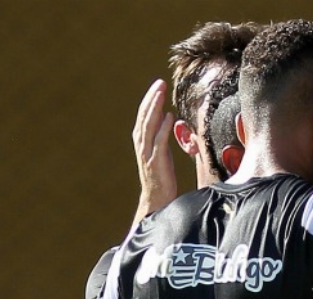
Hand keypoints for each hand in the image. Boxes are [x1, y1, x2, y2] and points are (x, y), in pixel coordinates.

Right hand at [132, 79, 176, 225]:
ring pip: (149, 126)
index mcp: (143, 143)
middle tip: (159, 83)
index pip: (144, 117)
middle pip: (144, 118)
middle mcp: (142, 147)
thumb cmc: (162, 178)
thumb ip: (162, 137)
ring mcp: (148, 155)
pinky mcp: (156, 163)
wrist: (157, 202)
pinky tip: (169, 116)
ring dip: (155, 108)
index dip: (150, 101)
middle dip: (151, 99)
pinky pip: (159, 142)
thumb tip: (170, 119)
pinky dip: (163, 128)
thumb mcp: (162, 153)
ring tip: (161, 93)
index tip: (158, 86)